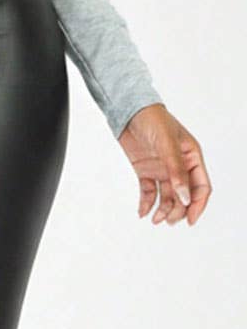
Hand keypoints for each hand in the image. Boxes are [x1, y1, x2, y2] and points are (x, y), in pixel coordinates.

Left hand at [117, 103, 211, 226]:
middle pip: (184, 196)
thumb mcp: (167, 144)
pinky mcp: (146, 170)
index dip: (198, 205)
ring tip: (155, 219)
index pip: (201, 187)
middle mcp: (179, 166)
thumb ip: (176, 171)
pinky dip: (147, 203)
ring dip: (163, 210)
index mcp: (191, 157)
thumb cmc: (153, 119)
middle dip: (178, 210)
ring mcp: (162, 169)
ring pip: (168, 197)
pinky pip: (149, 191)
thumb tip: (185, 198)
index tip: (190, 220)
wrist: (127, 108)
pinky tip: (143, 212)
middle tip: (167, 219)